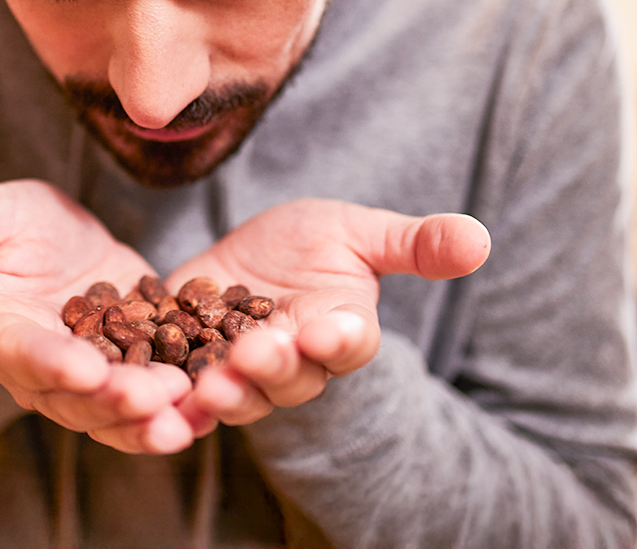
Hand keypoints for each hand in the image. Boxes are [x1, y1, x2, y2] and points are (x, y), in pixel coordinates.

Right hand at [0, 179, 195, 453]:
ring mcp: (89, 384)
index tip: (83, 367)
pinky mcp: (133, 379)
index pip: (20, 353)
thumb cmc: (15, 228)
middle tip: (157, 398)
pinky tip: (217, 407)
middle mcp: (41, 372)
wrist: (66, 248)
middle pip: (75, 395)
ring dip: (151, 419)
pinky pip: (156, 404)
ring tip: (188, 415)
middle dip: (115, 400)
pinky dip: (185, 409)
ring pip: (116, 412)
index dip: (49, 362)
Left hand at [165, 199, 488, 431]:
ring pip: (240, 395)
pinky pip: (186, 399)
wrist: (248, 259)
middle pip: (292, 377)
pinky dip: (174, 405)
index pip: (350, 341)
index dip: (340, 338)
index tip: (329, 330)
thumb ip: (414, 243)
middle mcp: (298, 363)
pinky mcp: (195, 372)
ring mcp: (245, 374)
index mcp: (342, 329)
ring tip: (208, 386)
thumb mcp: (359, 232)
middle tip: (257, 354)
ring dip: (226, 393)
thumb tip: (480, 239)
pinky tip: (156, 399)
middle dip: (274, 368)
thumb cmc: (313, 244)